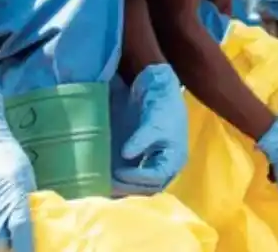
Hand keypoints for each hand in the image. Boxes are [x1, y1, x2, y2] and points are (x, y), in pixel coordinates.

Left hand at [112, 64, 188, 194]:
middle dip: (127, 186)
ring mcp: (154, 164)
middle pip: (147, 188)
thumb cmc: (162, 105)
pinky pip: (132, 177)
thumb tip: (125, 154)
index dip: (136, 178)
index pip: (155, 178)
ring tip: (103, 183)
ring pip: (139, 186)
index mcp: (174, 159)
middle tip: (106, 182)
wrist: (158, 88)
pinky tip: (105, 178)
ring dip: (123, 187)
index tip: (117, 173)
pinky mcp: (143, 160)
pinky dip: (120, 180)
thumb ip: (141, 139)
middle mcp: (166, 167)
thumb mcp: (154, 121)